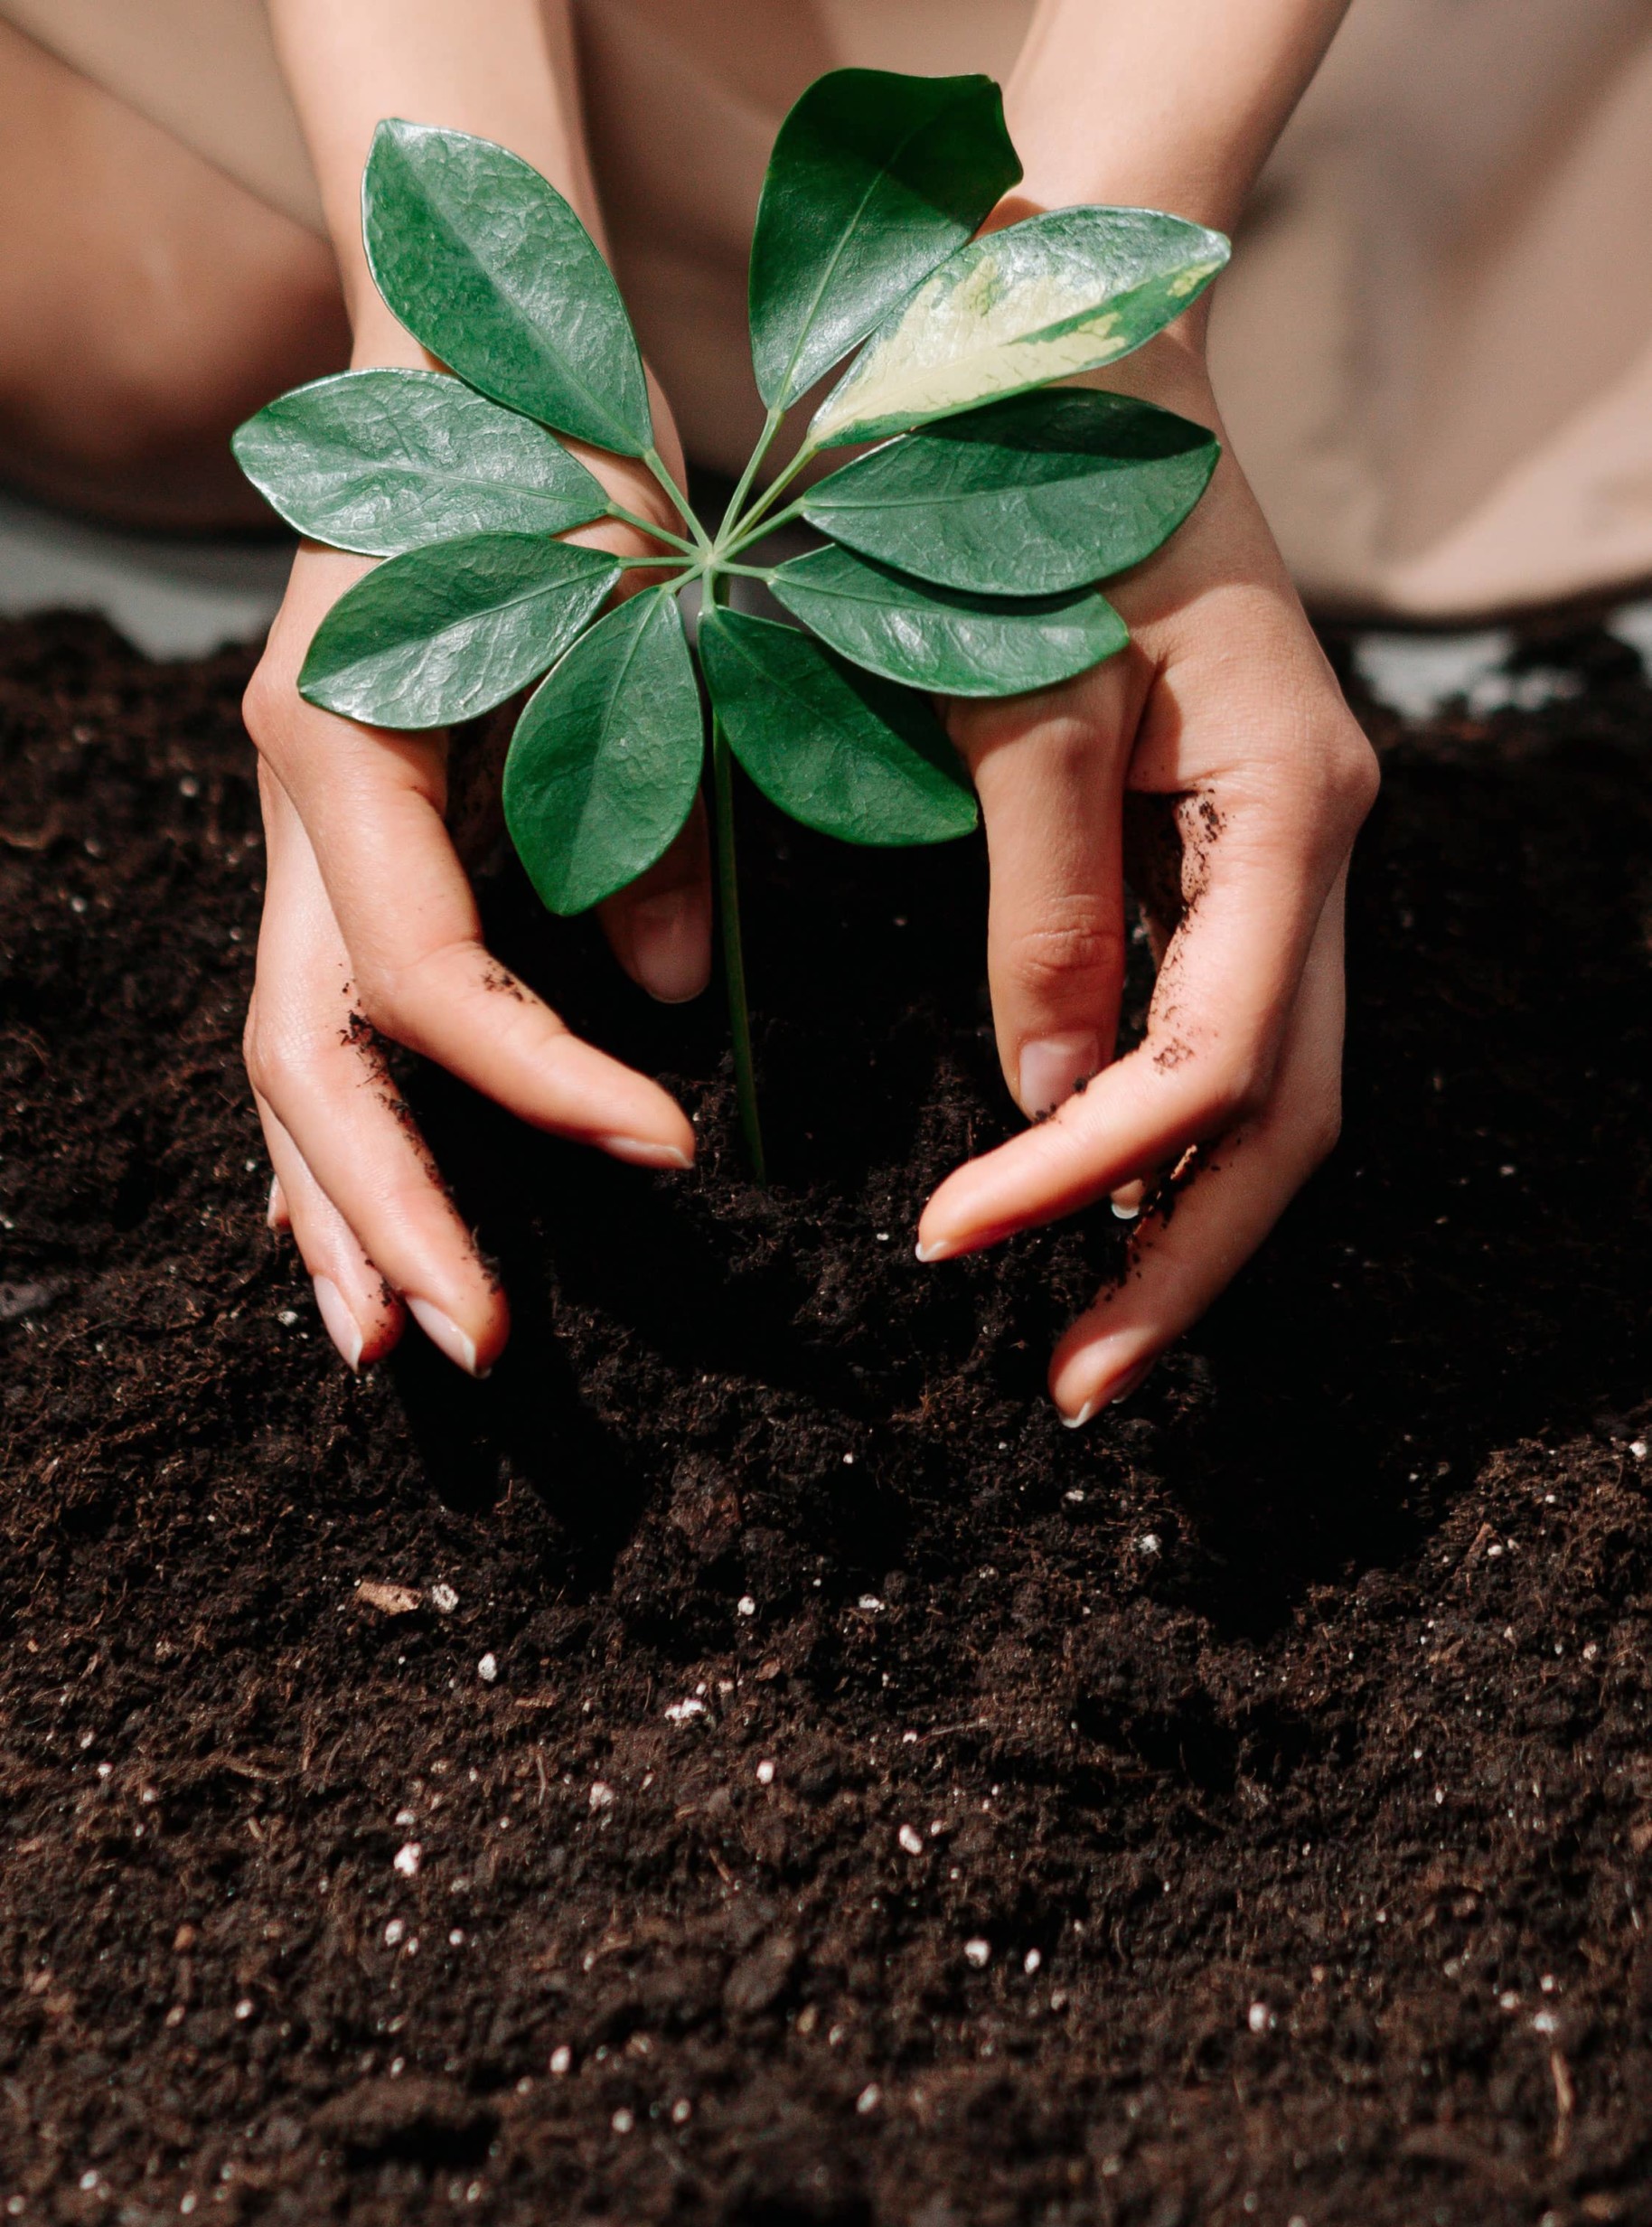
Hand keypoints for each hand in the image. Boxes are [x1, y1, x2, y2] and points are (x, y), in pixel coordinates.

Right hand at [242, 421, 711, 1377]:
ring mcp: (298, 832)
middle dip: (393, 1212)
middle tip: (476, 1346)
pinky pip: (321, 1017)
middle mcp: (295, 805)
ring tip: (392, 1341)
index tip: (672, 1153)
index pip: (427, 977)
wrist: (467, 359)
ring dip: (339, 1207)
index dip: (542, 1086)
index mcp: (347, 743)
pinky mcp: (337, 848)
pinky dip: (348, 1131)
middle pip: (311, 1056)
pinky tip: (365, 1228)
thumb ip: (645, 805)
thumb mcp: (630, 621)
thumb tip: (671, 992)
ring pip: (289, 1058)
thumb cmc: (559, 461)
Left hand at [918, 334, 1378, 1425]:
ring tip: (1077, 1330)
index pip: (1216, 1059)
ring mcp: (1278, 854)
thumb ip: (1042, 899)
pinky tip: (1082, 1195)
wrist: (1066, 354)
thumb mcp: (1026, 691)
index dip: (1089, 1174)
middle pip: (1285, 1115)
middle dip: (1179, 1262)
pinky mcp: (1220, 851)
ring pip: (1265, 1087)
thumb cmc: (1033, 486)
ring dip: (1174, 1219)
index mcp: (1293, 802)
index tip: (950, 1243)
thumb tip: (1045, 1102)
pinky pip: (1215, 1025)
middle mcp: (1312, 848)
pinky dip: (1151, 1131)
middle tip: (1072, 1389)